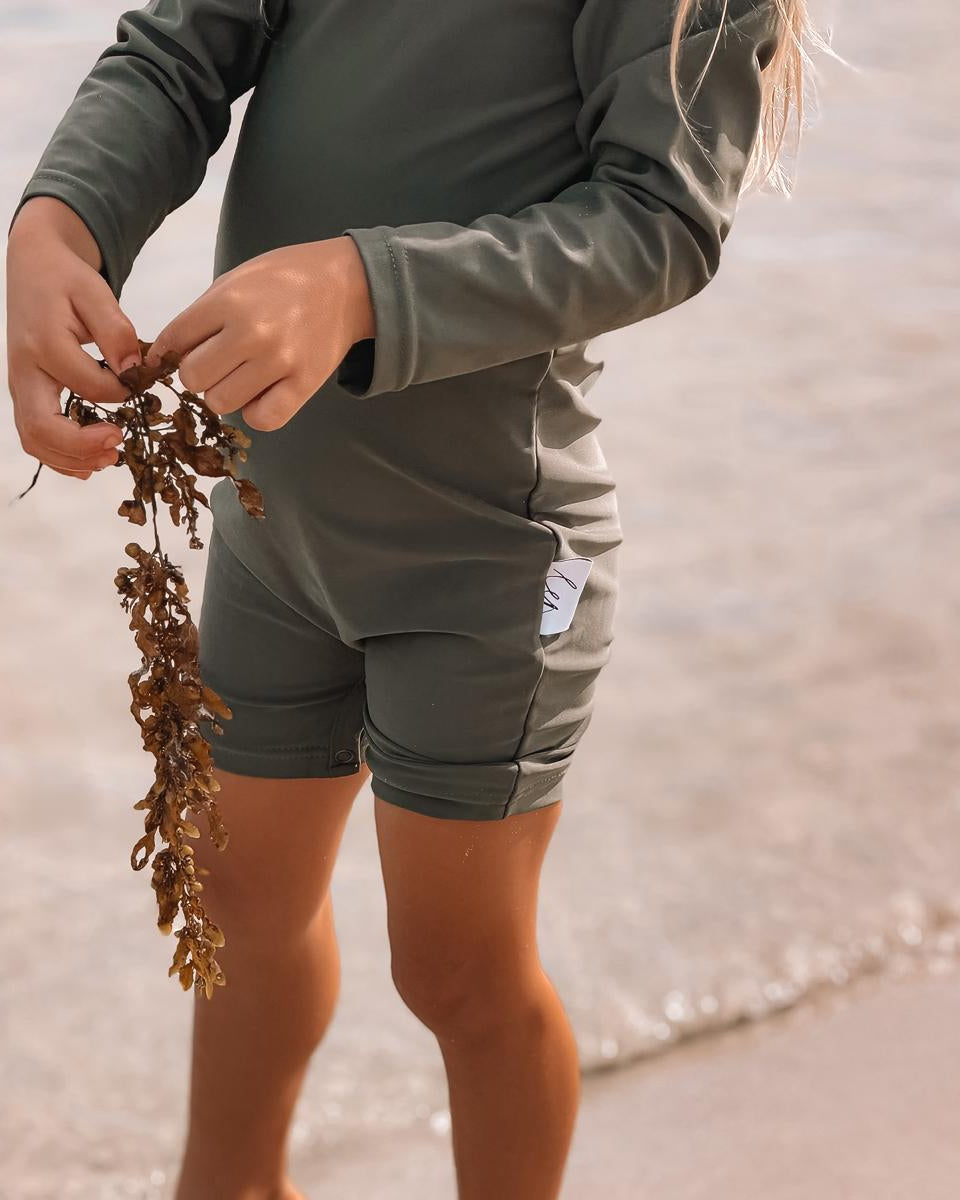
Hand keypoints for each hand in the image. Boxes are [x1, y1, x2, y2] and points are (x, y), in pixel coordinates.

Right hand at [6, 197, 137, 479]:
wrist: (32, 269)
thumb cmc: (66, 280)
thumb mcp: (95, 292)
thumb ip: (116, 332)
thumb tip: (135, 373)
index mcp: (44, 342)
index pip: (84, 383)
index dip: (117, 394)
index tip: (138, 388)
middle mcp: (25, 370)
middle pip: (41, 426)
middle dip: (81, 446)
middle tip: (119, 445)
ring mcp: (21, 386)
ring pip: (34, 438)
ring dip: (71, 458)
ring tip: (109, 458)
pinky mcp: (26, 395)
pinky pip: (34, 436)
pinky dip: (60, 457)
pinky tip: (90, 463)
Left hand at [143, 237, 374, 430]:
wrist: (346, 284)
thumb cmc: (286, 280)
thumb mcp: (236, 280)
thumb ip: (202, 314)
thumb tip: (165, 353)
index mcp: (229, 301)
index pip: (174, 339)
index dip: (165, 352)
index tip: (170, 357)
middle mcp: (251, 333)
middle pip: (194, 377)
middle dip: (198, 373)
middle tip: (216, 363)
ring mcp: (280, 361)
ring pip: (222, 402)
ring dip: (225, 394)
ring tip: (242, 377)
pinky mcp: (304, 384)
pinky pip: (263, 419)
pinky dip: (256, 413)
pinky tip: (261, 395)